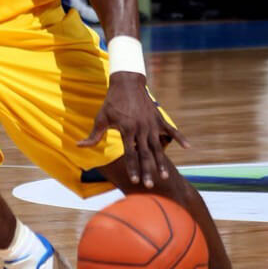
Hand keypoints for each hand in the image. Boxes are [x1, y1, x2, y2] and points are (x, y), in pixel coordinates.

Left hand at [78, 72, 189, 187]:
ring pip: (158, 147)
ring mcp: (151, 124)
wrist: (127, 82)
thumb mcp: (101, 118)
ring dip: (161, 162)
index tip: (135, 181)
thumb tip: (79, 146)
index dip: (133, 168)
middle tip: (149, 186)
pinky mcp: (159, 118)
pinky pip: (171, 130)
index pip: (130, 154)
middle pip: (145, 154)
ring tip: (165, 177)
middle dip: (147, 171)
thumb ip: (93, 135)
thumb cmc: (112, 102)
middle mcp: (141, 129)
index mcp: (127, 130)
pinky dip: (180, 138)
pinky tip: (188, 148)